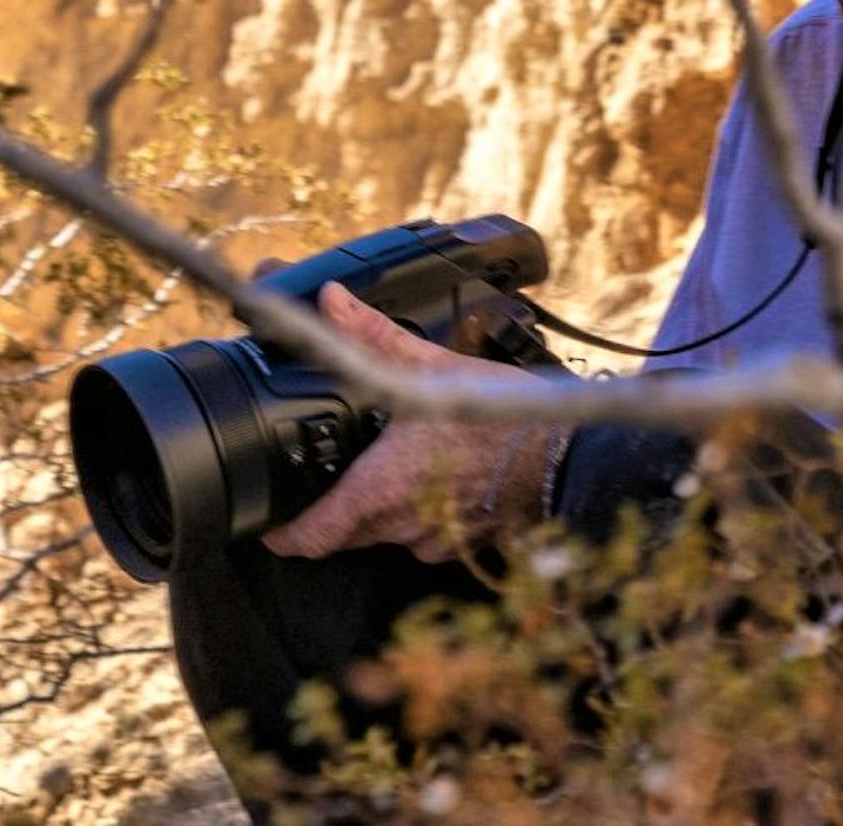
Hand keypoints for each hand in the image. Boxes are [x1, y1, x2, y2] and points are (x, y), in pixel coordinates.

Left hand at [259, 282, 548, 562]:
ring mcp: (434, 538)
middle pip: (341, 536)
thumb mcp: (436, 368)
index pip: (305, 539)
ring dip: (378, 510)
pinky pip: (425, 535)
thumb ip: (374, 338)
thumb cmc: (506, 419)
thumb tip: (329, 301)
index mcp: (379, 488)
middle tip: (330, 473)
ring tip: (391, 468)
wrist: (573, 456)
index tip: (270, 516)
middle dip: (330, 509)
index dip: (279, 533)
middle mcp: (400, 524)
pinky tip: (439, 478)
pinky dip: (420, 513)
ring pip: (384, 535)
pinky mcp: (465, 541)